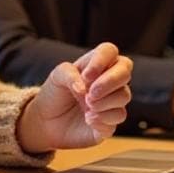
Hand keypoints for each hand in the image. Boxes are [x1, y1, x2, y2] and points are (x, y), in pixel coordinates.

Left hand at [18, 42, 132, 152]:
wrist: (48, 121)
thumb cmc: (55, 93)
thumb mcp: (56, 77)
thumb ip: (69, 74)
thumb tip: (84, 88)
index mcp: (96, 64)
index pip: (109, 51)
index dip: (101, 60)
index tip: (86, 76)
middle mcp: (108, 81)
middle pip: (125, 72)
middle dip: (109, 81)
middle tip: (90, 93)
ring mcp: (112, 101)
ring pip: (124, 95)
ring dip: (104, 101)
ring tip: (86, 106)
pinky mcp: (111, 121)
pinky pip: (119, 116)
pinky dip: (103, 118)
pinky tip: (88, 119)